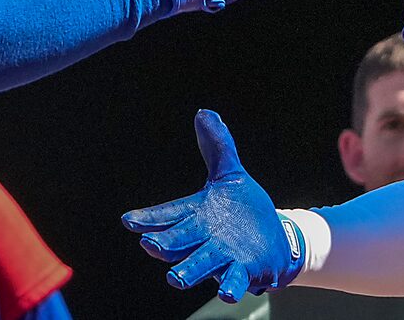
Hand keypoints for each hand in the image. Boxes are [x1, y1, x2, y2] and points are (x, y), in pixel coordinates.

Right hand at [124, 110, 304, 302]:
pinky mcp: (243, 270)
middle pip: (179, 241)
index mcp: (195, 214)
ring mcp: (221, 256)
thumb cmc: (243, 210)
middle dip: (164, 244)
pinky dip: (230, 285)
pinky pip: (234, 279)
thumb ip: (217, 147)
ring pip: (200, 264)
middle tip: (151, 245)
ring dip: (188, 270)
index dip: (148, 219)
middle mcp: (203, 238)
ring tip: (175, 278)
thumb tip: (204, 112)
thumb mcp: (231, 174)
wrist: (273, 240)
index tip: (129, 220)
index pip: (167, 215)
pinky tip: (229, 291)